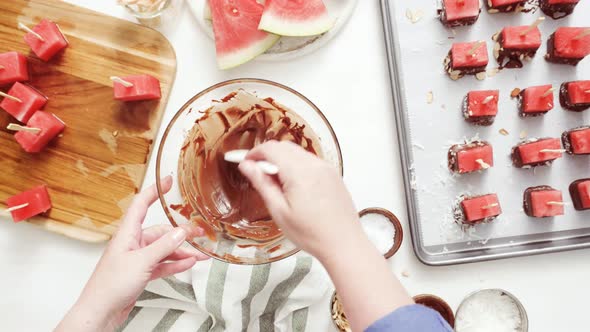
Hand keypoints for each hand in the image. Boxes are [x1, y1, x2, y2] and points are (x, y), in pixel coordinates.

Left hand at [56, 176, 208, 331]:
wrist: (100, 312)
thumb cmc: (109, 286)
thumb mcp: (142, 262)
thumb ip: (164, 246)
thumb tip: (182, 231)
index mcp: (127, 234)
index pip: (141, 204)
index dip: (154, 191)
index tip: (167, 181)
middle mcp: (132, 243)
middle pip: (160, 231)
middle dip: (180, 232)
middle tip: (199, 233)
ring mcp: (137, 259)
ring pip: (164, 249)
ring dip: (182, 251)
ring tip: (200, 253)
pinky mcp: (140, 273)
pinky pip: (162, 264)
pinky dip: (175, 263)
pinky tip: (188, 263)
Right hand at [238, 141, 360, 258]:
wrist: (344, 244)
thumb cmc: (312, 234)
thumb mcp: (279, 211)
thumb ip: (262, 184)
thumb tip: (246, 166)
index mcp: (300, 172)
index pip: (271, 149)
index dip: (254, 153)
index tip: (244, 162)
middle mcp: (315, 165)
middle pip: (284, 147)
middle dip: (267, 155)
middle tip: (256, 173)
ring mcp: (326, 168)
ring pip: (297, 153)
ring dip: (282, 160)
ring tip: (275, 184)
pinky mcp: (333, 175)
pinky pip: (310, 161)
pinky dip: (296, 166)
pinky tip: (293, 186)